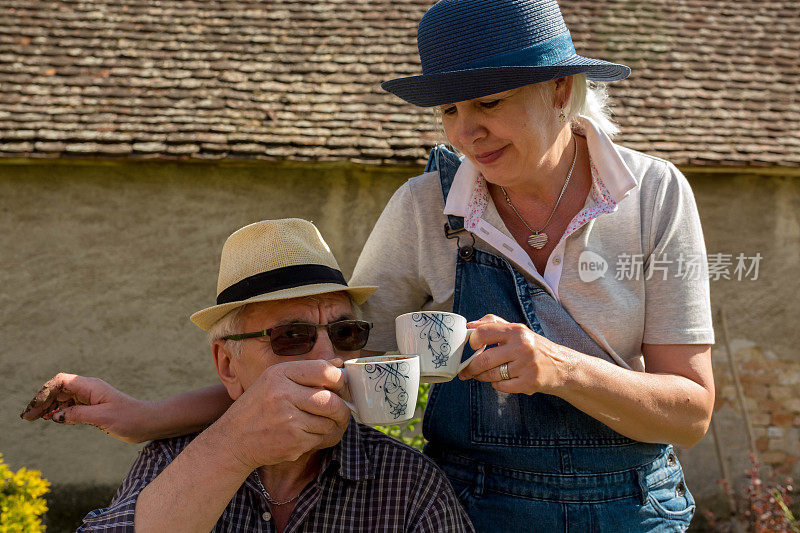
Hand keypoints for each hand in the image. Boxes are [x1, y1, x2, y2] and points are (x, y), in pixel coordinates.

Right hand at [20, 373, 154, 442]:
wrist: (150, 422)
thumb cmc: (131, 418)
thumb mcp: (103, 418)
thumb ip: (77, 415)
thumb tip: (55, 416)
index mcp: (91, 386)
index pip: (61, 381)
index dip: (44, 392)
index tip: (35, 408)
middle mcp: (89, 389)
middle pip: (58, 389)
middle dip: (41, 400)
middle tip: (27, 417)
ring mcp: (91, 397)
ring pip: (63, 397)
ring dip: (47, 406)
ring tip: (33, 418)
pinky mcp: (93, 407)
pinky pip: (70, 405)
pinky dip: (58, 410)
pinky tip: (50, 418)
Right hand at [206, 359, 350, 471]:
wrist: (233, 439)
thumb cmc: (258, 406)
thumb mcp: (275, 379)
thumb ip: (308, 371)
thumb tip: (340, 363)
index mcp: (280, 374)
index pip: (325, 371)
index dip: (339, 379)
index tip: (339, 386)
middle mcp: (283, 394)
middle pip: (332, 401)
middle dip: (342, 409)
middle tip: (340, 411)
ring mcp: (288, 420)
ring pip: (329, 423)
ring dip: (331, 426)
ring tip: (320, 424)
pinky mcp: (293, 442)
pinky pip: (321, 439)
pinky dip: (320, 439)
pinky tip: (307, 435)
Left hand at [458, 315, 573, 394]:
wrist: (562, 367)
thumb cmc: (533, 347)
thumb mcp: (517, 330)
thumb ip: (493, 325)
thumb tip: (468, 326)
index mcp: (516, 331)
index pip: (483, 333)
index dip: (472, 342)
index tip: (470, 348)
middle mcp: (522, 346)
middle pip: (484, 359)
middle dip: (470, 367)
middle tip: (465, 371)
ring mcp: (526, 366)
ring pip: (491, 375)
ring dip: (481, 377)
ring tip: (479, 375)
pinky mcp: (529, 383)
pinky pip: (501, 386)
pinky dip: (496, 385)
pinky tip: (500, 380)